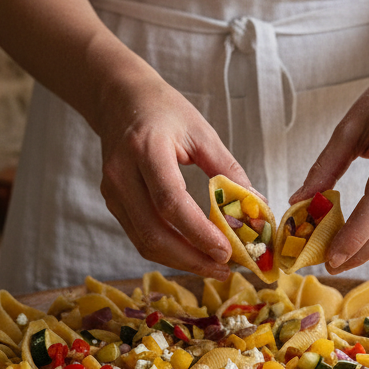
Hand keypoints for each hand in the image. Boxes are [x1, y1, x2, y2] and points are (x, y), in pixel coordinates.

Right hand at [95, 78, 251, 279]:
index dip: (198, 232)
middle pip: (153, 232)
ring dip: (181, 261)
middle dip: (191, 259)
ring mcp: (112, 193)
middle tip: (225, 268)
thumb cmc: (163, 110)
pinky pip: (140, 237)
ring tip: (214, 267)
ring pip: (145, 242)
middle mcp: (122, 175)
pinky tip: (194, 253)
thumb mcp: (201, 131)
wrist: (119, 99)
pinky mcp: (113, 204)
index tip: (227, 250)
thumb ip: (228, 169)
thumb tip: (255, 206)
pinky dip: (169, 251)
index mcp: (146, 150)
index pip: (170, 201)